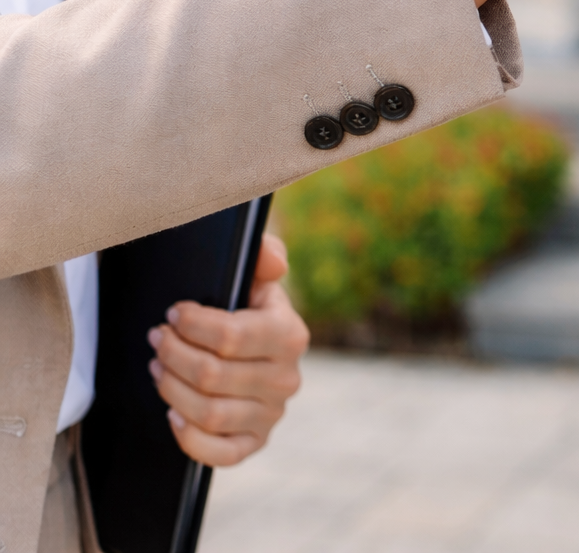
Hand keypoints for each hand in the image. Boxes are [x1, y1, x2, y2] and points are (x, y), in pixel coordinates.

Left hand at [148, 233, 308, 465]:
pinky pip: (221, 454)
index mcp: (290, 335)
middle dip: (172, 354)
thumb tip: (273, 260)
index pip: (231, 336)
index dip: (190, 325)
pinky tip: (173, 413)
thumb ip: (264, 255)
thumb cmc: (245, 310)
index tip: (173, 314)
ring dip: (171, 388)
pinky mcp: (256, 443)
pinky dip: (189, 436)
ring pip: (209, 412)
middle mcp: (288, 378)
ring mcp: (272, 414)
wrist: (250, 353)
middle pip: (212, 375)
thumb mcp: (254, 276)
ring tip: (158, 367)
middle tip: (156, 339)